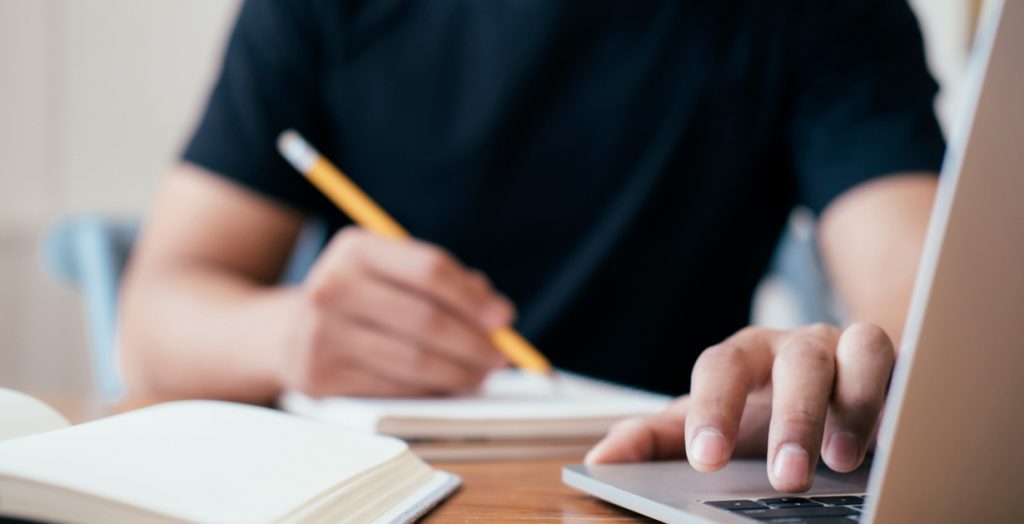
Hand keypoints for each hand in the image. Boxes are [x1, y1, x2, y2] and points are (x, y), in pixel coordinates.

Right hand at [280, 227, 512, 396]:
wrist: (286, 333)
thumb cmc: (361, 299)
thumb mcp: (392, 273)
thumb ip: (447, 283)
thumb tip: (497, 315)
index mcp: (356, 249)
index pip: (429, 270)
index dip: (473, 298)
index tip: (503, 318)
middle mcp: (333, 286)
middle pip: (426, 319)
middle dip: (473, 342)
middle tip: (500, 356)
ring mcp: (322, 334)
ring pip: (414, 360)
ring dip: (460, 373)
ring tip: (481, 374)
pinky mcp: (321, 377)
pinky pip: (394, 388)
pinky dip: (431, 390)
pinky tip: (448, 386)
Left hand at [585, 323, 894, 491]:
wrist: (827, 381)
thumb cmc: (759, 408)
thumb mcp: (708, 423)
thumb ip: (655, 439)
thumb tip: (600, 460)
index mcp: (743, 356)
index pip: (721, 367)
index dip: (712, 409)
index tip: (704, 459)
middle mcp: (796, 345)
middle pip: (794, 362)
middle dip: (791, 419)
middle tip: (784, 477)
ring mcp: (848, 347)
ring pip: (859, 349)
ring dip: (853, 404)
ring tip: (841, 461)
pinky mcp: (894, 361)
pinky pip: (903, 364)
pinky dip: (897, 395)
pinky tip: (892, 439)